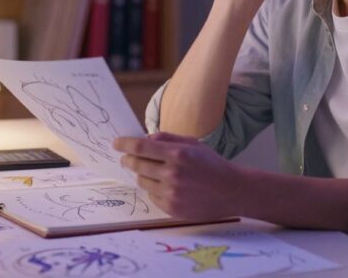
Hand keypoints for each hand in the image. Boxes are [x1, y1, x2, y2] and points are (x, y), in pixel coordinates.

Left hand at [113, 132, 246, 220]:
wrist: (231, 192)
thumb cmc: (212, 164)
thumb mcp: (193, 144)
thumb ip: (167, 139)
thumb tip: (145, 139)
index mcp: (178, 154)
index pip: (141, 147)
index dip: (124, 144)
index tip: (116, 143)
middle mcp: (172, 174)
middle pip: (137, 165)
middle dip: (128, 160)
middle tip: (125, 158)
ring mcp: (171, 193)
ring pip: (142, 181)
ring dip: (143, 175)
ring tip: (155, 172)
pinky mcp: (172, 208)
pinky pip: (152, 196)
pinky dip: (154, 189)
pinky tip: (167, 186)